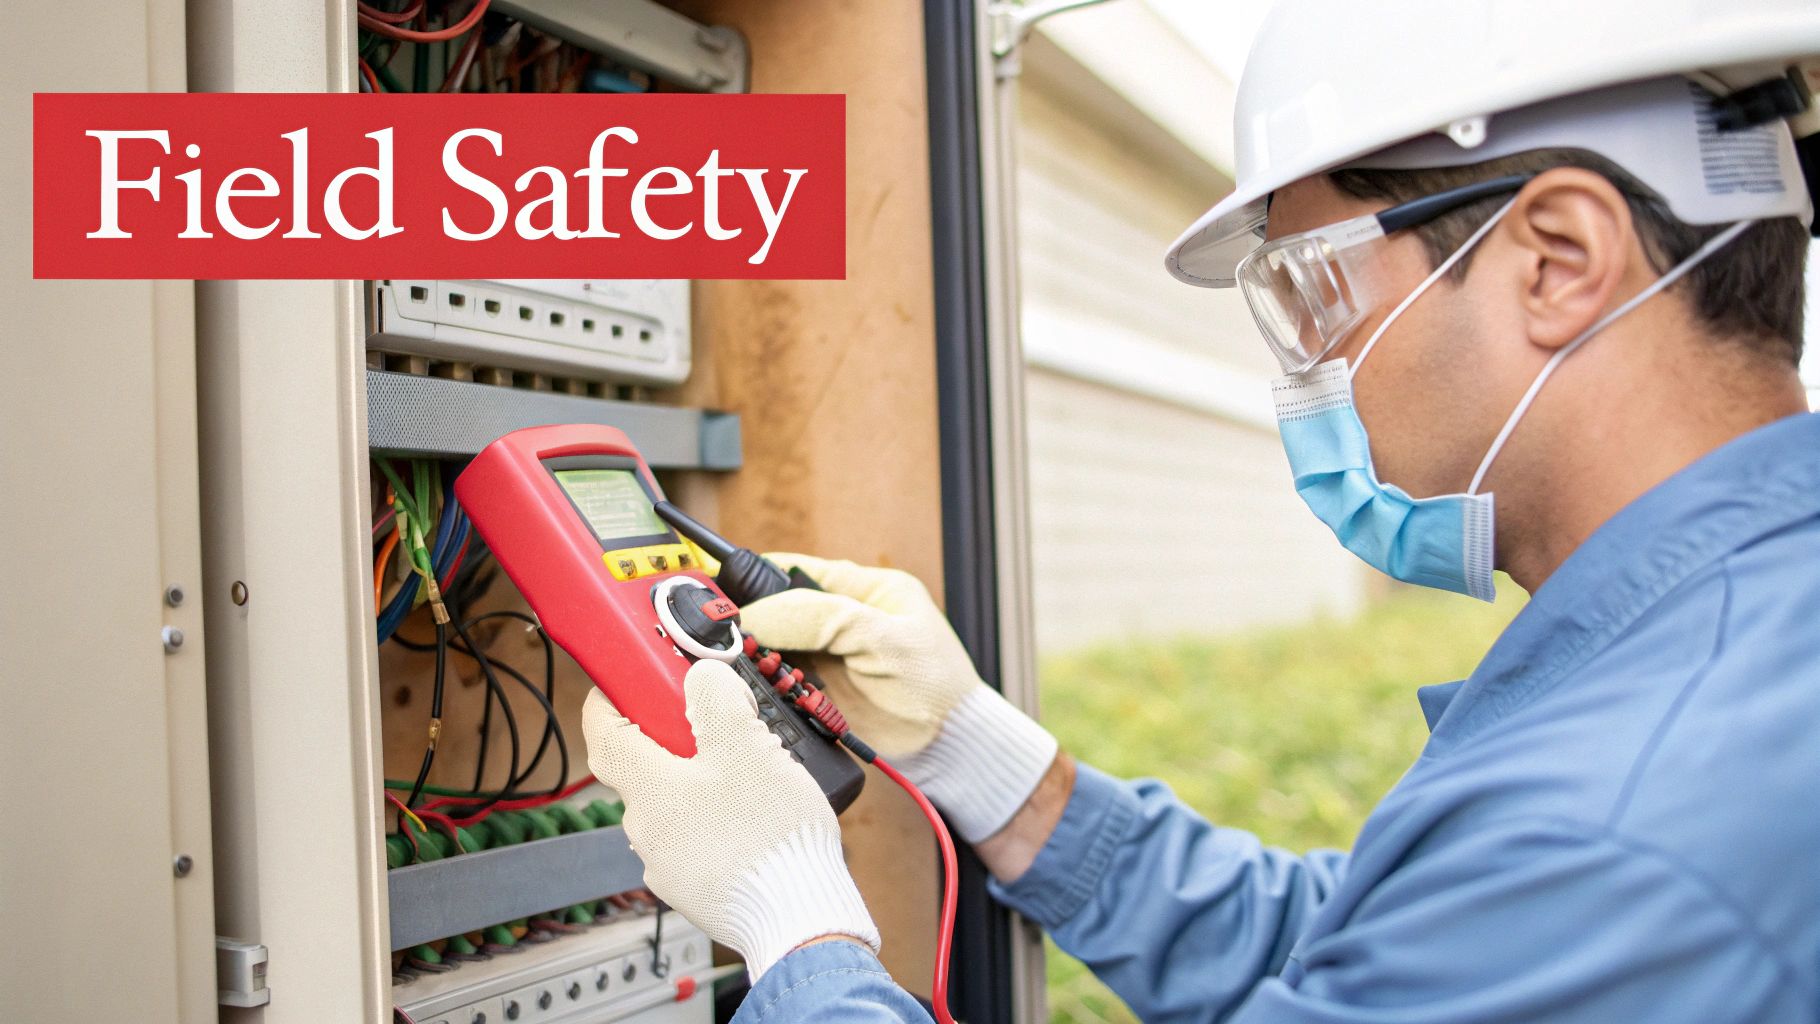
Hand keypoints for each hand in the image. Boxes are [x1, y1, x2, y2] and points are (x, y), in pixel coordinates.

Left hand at [582, 660, 878, 979]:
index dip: (610, 699)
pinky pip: (693, 839)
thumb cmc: (769, 835)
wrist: (796, 916)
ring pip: (672, 804)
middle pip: (644, 767)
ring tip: (750, 777)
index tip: (630, 681)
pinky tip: (752, 819)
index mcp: (648, 787)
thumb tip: (700, 678)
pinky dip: (714, 819)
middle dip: (676, 740)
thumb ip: (716, 699)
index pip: (602, 732)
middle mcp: (646, 828)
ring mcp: (667, 863)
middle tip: (719, 725)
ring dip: (700, 782)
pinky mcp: (692, 887)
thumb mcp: (748, 745)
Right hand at [739, 554, 1056, 843]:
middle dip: (748, 622)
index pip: (794, 570)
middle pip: (774, 609)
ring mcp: (827, 657)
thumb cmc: (937, 685)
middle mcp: (840, 619)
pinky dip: (762, 687)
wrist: (948, 747)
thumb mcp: (883, 638)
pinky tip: (752, 690)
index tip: (721, 594)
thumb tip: (758, 615)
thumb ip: (822, 618)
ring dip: (752, 657)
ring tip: (734, 664)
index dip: (755, 579)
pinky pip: (776, 683)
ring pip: (770, 648)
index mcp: (862, 588)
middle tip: (721, 636)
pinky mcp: (817, 693)